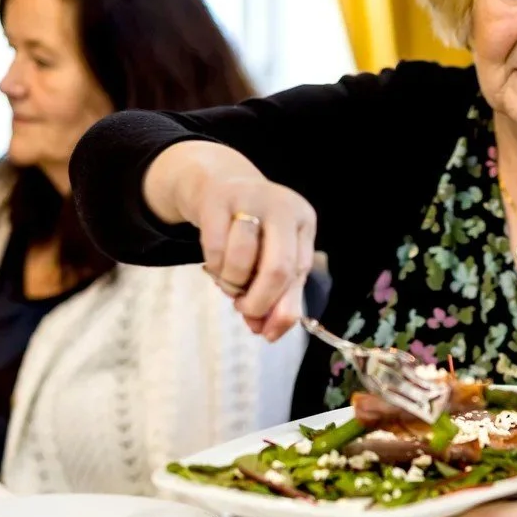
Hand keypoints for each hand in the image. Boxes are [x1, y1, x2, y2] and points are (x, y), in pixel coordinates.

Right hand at [176, 151, 315, 341]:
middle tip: (245, 311)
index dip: (282, 308)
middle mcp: (282, 206)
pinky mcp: (216, 199)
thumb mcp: (274, 257)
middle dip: (259, 301)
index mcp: (303, 222)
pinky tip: (216, 266)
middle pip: (278, 269)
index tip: (266, 331)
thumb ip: (279, 297)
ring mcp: (249, 198)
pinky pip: (215, 249)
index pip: (299, 273)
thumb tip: (270, 333)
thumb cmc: (252, 231)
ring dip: (232, 284)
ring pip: (243, 259)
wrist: (216, 183)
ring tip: (230, 283)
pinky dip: (214, 268)